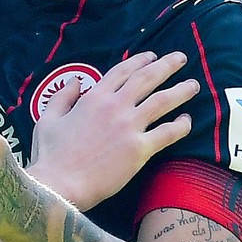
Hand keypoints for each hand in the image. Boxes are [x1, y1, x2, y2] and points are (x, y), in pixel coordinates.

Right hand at [26, 51, 195, 210]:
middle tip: (181, 59)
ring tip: (194, 85)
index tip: (152, 56)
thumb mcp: (47, 120)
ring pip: (162, 101)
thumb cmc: (51, 156)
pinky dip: (181, 125)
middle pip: (147, 79)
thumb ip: (62, 98)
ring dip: (181, 90)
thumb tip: (73, 81)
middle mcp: (114, 107)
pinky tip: (188, 120)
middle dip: (166, 65)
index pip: (121, 72)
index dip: (139, 61)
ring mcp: (128, 127)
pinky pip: (167, 132)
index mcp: (93, 99)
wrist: (60, 185)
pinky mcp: (139, 149)